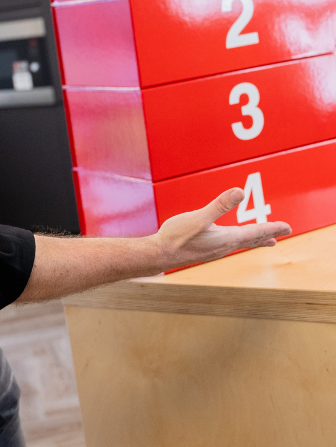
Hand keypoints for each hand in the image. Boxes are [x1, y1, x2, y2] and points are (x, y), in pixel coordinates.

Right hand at [153, 187, 291, 269]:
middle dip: (267, 236)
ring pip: (239, 244)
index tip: (287, 227)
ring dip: (253, 240)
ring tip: (263, 241)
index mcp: (226, 238)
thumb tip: (240, 191)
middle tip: (282, 236)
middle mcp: (223, 247)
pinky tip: (230, 241)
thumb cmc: (177, 236)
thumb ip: (220, 204)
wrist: (159, 254)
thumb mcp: (199, 217)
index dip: (272, 228)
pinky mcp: (205, 251)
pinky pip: (228, 246)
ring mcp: (214, 250)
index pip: (255, 233)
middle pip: (250, 241)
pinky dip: (238, 242)